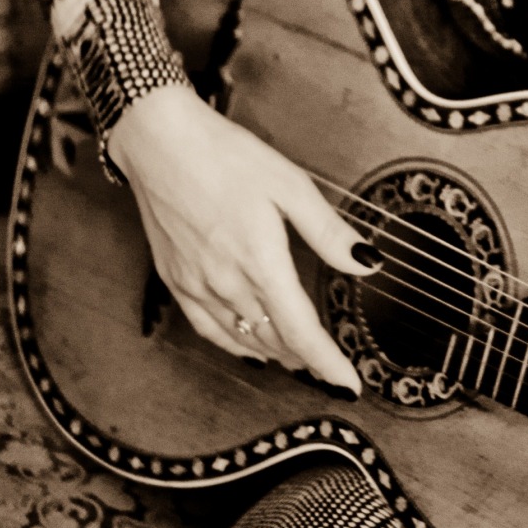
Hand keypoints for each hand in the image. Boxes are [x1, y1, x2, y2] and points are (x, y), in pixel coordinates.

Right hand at [107, 82, 375, 394]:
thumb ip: (329, 231)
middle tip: (332, 369)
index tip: (350, 385)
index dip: (328, 363)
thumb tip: (368, 263)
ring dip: (275, 353)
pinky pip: (208, 328)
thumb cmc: (226, 156)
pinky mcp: (174, 278)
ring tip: (300, 360)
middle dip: (307, 360)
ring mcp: (196, 284)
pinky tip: (248, 347)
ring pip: (242, 338)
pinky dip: (234, 344)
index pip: (301, 331)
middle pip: (275, 341)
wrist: (159, 141)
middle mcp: (226, 282)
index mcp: (261, 261)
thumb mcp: (290, 185)